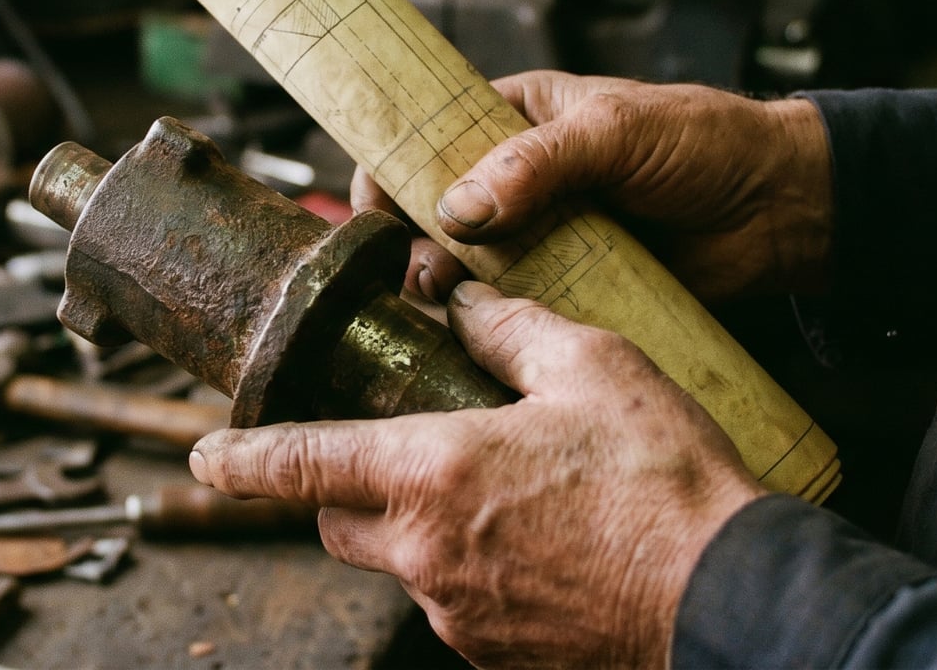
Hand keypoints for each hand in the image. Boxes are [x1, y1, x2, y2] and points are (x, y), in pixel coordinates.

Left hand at [190, 282, 764, 667]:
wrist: (732, 602)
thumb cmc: (667, 484)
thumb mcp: (594, 368)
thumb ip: (511, 329)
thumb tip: (463, 301)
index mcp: (433, 474)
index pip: (300, 465)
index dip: (241, 458)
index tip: (204, 452)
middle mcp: (428, 553)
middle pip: (335, 523)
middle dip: (337, 488)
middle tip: (381, 449)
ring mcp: (459, 615)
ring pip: (395, 564)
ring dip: (410, 528)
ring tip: (486, 493)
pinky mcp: (496, 654)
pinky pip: (451, 604)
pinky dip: (464, 568)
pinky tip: (528, 541)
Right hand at [354, 72, 832, 304]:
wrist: (782, 209)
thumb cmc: (707, 143)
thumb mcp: (616, 132)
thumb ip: (536, 163)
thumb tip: (458, 206)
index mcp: (516, 117)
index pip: (426, 137)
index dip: (388, 172)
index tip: (370, 213)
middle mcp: (518, 178)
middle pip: (434, 211)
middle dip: (411, 243)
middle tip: (416, 273)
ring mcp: (543, 235)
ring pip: (469, 266)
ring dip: (446, 288)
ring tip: (443, 306)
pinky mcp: (570, 286)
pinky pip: (516, 308)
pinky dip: (491, 325)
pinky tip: (474, 339)